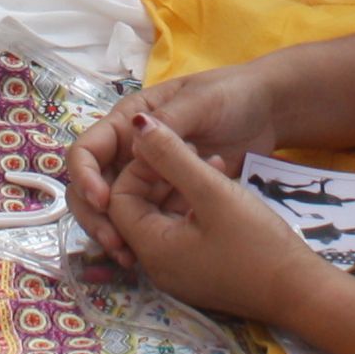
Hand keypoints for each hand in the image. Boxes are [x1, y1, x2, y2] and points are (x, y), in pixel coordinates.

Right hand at [66, 65, 274, 243]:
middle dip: (96, 215)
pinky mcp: (170, 196)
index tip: (103, 201)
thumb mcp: (200, 104)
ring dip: (115, 232)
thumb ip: (168, 123)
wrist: (269, 112)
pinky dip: (142, 238)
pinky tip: (147, 257)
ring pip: (116, 209)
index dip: (85, 177)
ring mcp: (149, 176)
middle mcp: (130, 151)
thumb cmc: (230, 97)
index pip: (88, 151)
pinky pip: (147, 219)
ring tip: (130, 257)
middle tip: (115, 243)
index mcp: (128, 122)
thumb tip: (133, 141)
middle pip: (94, 186)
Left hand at [94, 113, 334, 324]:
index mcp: (153, 249)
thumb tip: (138, 126)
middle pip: (139, 209)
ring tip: (214, 163)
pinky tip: (222, 186)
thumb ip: (173, 157)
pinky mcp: (201, 272)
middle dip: (162, 176)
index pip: (120, 200)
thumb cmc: (258, 244)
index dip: (140, 168)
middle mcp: (157, 266)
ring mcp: (180, 272)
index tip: (172, 148)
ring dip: (181, 187)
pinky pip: (183, 232)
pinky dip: (195, 207)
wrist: (302, 292)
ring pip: (164, 218)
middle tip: (194, 153)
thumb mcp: (213, 193)